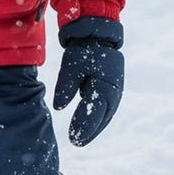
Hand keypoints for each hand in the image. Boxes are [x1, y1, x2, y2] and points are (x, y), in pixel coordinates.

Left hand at [53, 17, 123, 146]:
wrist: (97, 32)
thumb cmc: (83, 48)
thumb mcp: (71, 63)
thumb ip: (66, 85)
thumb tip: (58, 107)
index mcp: (106, 83)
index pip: (95, 109)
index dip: (84, 124)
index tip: (73, 136)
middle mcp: (114, 89)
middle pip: (103, 115)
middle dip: (90, 130)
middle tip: (75, 142)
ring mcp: (115, 89)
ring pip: (105, 114)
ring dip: (94, 127)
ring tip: (80, 138)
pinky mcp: (111, 88)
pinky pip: (105, 108)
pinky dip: (97, 118)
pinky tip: (87, 126)